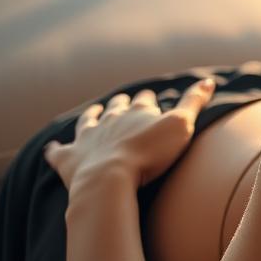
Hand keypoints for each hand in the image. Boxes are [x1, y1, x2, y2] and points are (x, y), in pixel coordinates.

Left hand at [44, 77, 216, 194]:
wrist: (109, 179)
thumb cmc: (149, 154)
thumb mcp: (181, 126)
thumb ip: (194, 103)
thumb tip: (210, 81)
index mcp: (137, 110)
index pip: (145, 100)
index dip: (149, 101)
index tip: (152, 101)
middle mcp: (111, 119)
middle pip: (117, 106)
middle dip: (122, 103)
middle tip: (125, 102)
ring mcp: (88, 138)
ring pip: (89, 121)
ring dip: (92, 116)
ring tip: (93, 112)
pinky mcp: (69, 160)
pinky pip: (58, 152)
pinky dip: (54, 149)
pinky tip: (50, 147)